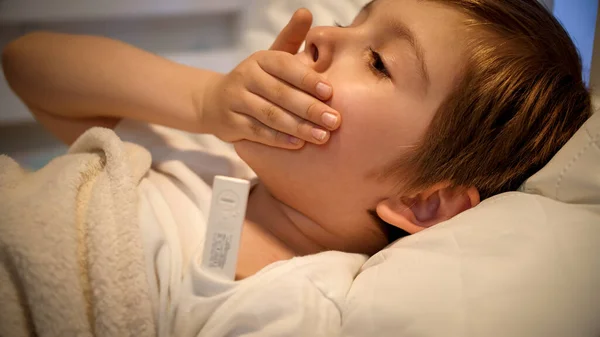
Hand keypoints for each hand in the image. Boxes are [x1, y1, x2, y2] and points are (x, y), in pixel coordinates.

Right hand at [200, 9, 340, 148]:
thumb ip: (291, 37)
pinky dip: (279, 140)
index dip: (308, 79)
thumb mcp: (271, 57)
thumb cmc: (256, 79)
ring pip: (271, 115)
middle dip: (310, 108)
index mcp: (260, 59)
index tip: (330, 92)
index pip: (285, 67)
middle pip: (281, 94)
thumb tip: (306, 12)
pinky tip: (298, 145)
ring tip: (322, 136)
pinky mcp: (231, 124)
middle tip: (334, 120)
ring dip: (298, 127)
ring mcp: (236, 101)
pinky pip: (258, 133)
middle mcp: (245, 77)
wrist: (214, 101)